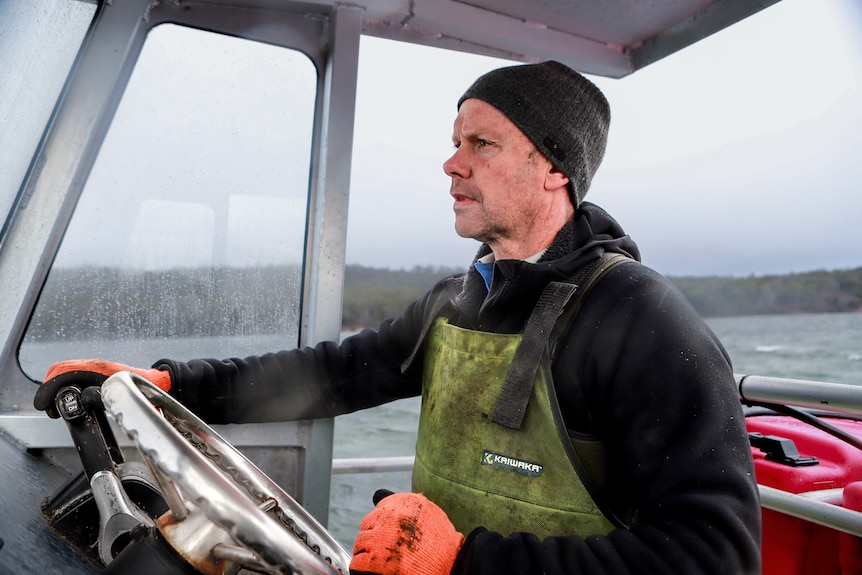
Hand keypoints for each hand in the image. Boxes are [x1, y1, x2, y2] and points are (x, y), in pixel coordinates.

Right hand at [34, 359, 170, 417]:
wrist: (155, 382)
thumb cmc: (141, 386)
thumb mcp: (119, 392)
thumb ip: (101, 395)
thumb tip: (83, 397)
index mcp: (96, 368)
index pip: (63, 372)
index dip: (49, 388)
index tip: (42, 404)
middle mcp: (92, 365)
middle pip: (59, 370)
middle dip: (48, 388)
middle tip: (47, 408)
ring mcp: (93, 368)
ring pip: (64, 372)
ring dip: (54, 388)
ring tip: (54, 408)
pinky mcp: (95, 373)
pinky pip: (73, 376)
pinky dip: (63, 387)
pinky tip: (66, 400)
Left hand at [350, 491, 463, 574]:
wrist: (454, 563)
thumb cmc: (443, 542)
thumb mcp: (429, 513)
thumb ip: (405, 504)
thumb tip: (378, 495)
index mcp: (403, 503)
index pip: (378, 510)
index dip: (382, 524)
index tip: (387, 534)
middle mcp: (391, 517)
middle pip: (367, 524)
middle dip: (373, 535)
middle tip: (385, 548)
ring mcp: (382, 538)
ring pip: (360, 542)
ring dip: (368, 550)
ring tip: (381, 560)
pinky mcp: (376, 560)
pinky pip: (358, 562)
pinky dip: (362, 566)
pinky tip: (372, 569)